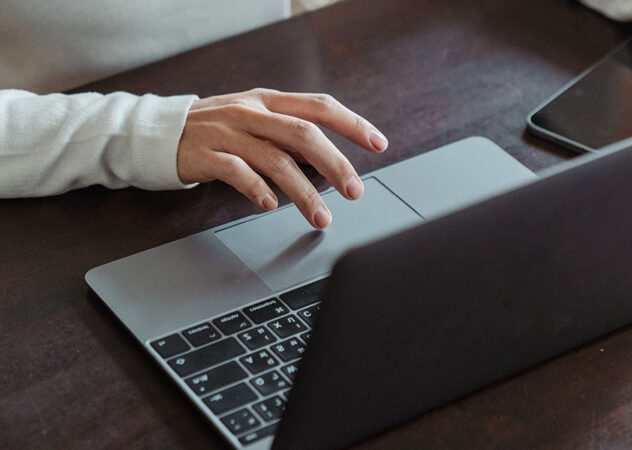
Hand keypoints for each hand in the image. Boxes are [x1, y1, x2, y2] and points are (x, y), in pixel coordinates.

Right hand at [176, 88, 387, 228]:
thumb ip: (289, 134)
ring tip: (320, 217)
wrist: (159, 132)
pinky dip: (257, 190)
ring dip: (304, 192)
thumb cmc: (217, 130)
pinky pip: (238, 172)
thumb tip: (331, 161)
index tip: (378, 143)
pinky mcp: (206, 154)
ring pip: (276, 159)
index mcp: (270, 101)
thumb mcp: (255, 120)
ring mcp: (228, 132)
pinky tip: (270, 206)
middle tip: (355, 190)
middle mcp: (252, 112)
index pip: (320, 106)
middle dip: (336, 164)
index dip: (352, 124)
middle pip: (304, 134)